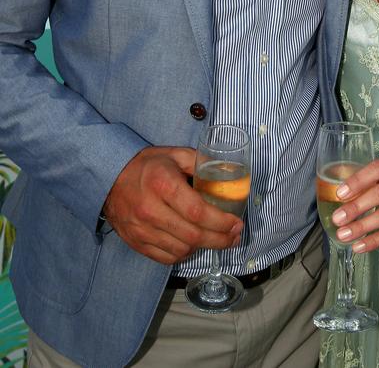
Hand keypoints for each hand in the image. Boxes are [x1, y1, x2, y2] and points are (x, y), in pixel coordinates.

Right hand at [102, 146, 243, 263]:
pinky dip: (184, 253)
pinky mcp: (136, 243)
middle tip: (235, 236)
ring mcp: (141, 230)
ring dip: (204, 247)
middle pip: (193, 236)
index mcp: (163, 184)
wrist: (107, 178)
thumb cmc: (145, 165)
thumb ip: (199, 162)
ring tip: (217, 238)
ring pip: (181, 250)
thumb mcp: (173, 154)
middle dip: (220, 239)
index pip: (197, 212)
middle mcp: (151, 210)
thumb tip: (226, 171)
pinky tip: (193, 244)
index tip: (237, 223)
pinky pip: (166, 257)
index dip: (221, 222)